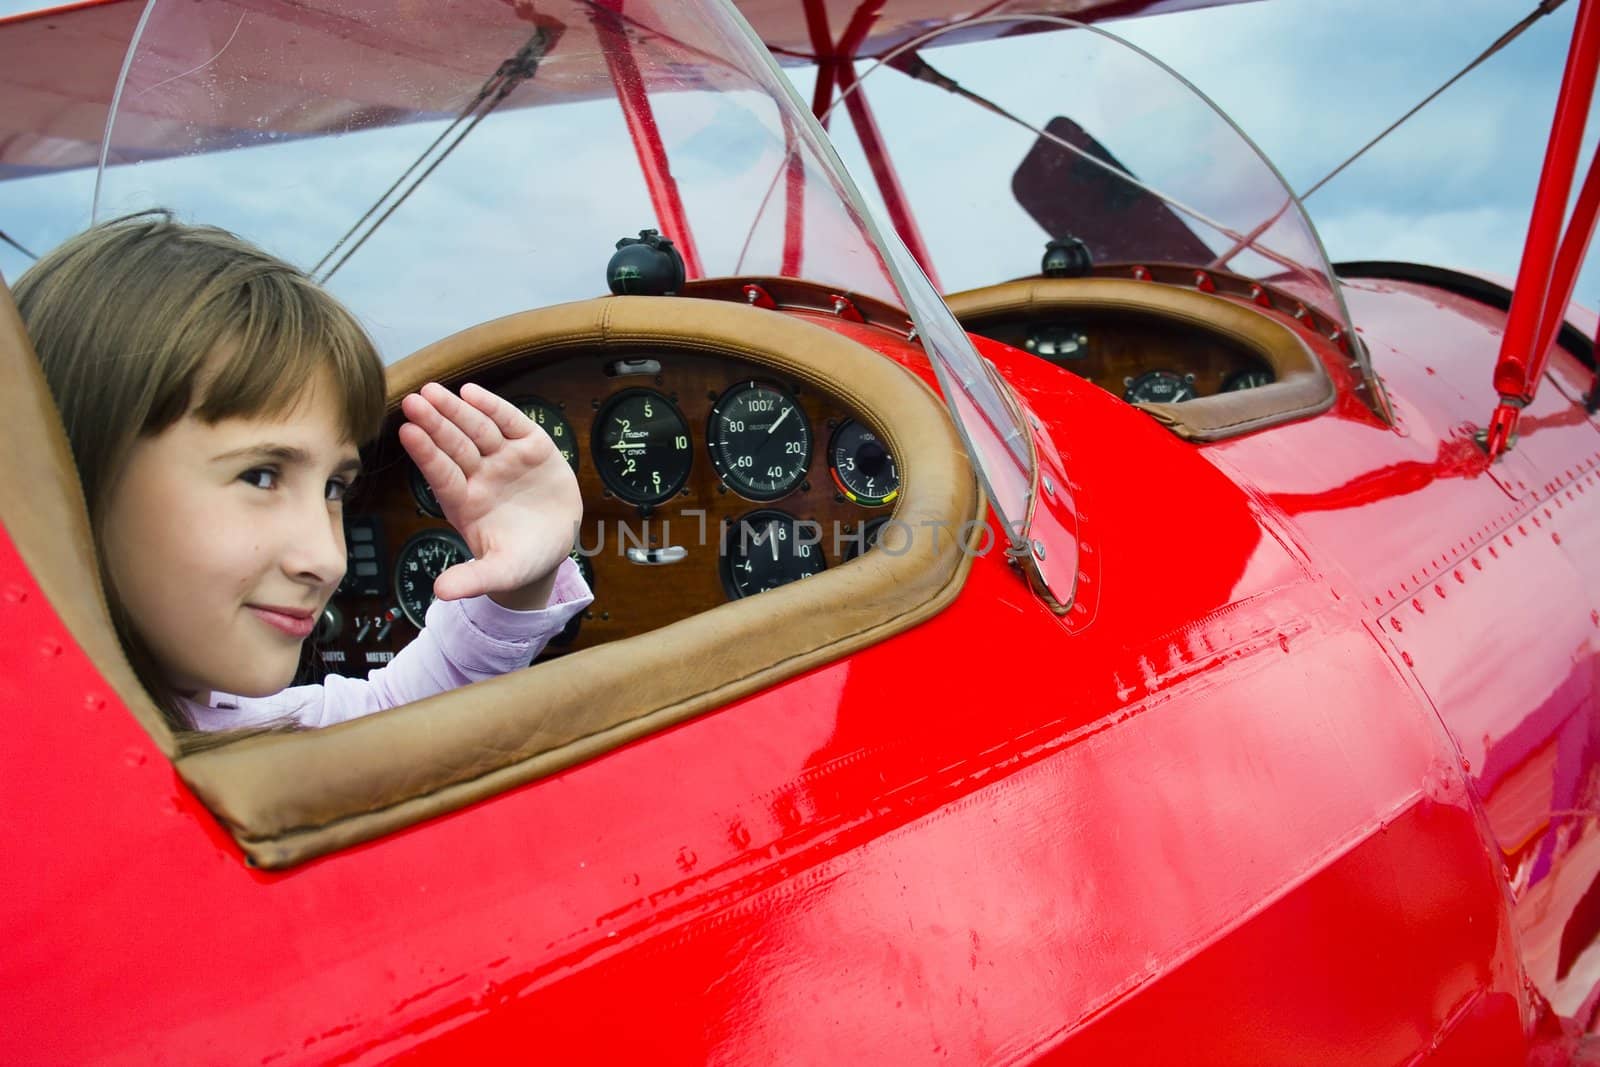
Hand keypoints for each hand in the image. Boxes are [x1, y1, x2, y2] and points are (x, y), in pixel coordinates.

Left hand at [398, 382, 581, 610]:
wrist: (556, 544)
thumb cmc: (522, 559)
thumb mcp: (501, 573)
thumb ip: (472, 580)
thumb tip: (440, 594)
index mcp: (466, 503)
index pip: (442, 475)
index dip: (427, 454)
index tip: (407, 433)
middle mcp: (480, 476)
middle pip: (455, 445)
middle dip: (434, 423)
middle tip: (412, 400)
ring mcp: (505, 459)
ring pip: (477, 430)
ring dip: (456, 410)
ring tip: (433, 391)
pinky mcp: (532, 447)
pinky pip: (511, 423)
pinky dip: (494, 407)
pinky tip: (472, 393)